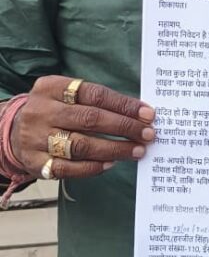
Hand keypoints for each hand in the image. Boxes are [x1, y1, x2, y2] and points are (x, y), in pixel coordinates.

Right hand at [10, 75, 154, 178]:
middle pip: (90, 119)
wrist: (12, 132)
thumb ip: (94, 101)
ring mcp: (37, 138)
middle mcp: (42, 111)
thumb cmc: (51, 111)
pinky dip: (93, 167)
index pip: (94, 94)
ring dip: (114, 148)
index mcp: (51, 87)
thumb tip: (137, 113)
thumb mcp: (63, 95)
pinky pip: (69, 168)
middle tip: (148, 134)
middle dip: (124, 127)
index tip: (148, 113)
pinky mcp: (36, 163)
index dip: (123, 104)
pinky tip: (111, 163)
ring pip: (81, 145)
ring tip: (136, 150)